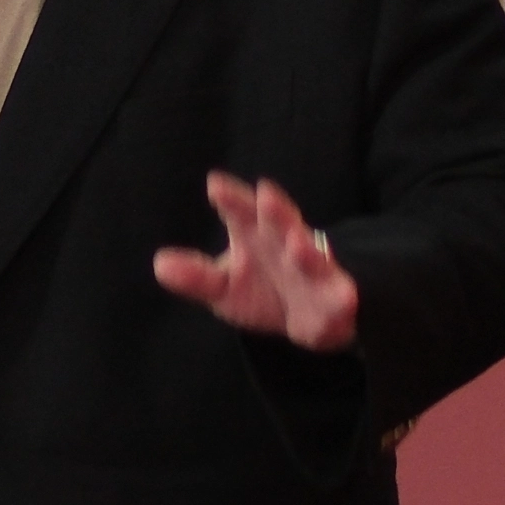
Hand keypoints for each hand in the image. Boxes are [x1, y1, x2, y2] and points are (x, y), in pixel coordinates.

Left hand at [153, 172, 358, 350]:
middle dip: (276, 211)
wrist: (309, 319)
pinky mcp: (335, 298)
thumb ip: (196, 276)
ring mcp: (314, 270)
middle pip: (282, 223)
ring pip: (313, 256)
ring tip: (295, 243)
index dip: (231, 199)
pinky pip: (341, 296)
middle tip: (265, 195)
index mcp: (257, 233)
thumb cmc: (263, 289)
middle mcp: (287, 243)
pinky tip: (345, 297)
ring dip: (307, 250)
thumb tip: (160, 264)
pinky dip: (343, 296)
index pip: (242, 211)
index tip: (215, 185)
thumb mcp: (223, 287)